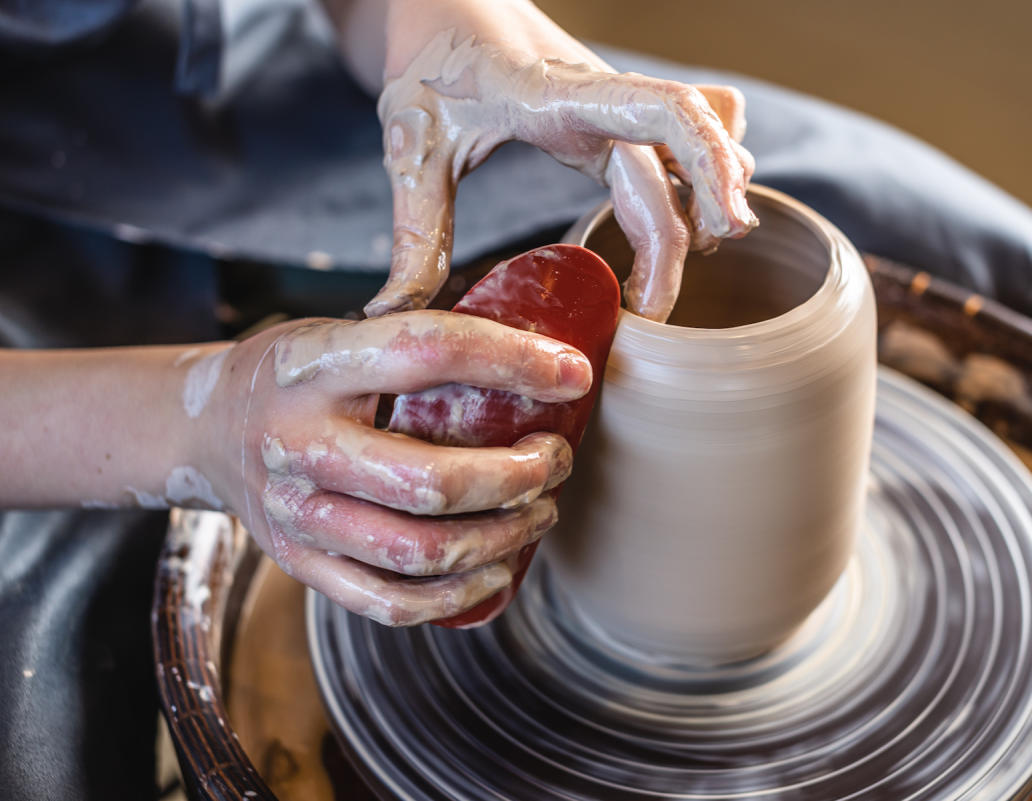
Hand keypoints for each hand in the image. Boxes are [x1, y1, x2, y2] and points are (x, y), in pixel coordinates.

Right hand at [200, 311, 591, 624]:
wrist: (202, 431)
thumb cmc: (294, 376)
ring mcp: (298, 516)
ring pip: (422, 553)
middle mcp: (300, 445)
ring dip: (504, 536)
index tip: (572, 372)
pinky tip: (497, 569)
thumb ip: (414, 333)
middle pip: (433, 482)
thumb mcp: (336, 330)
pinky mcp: (302, 565)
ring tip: (541, 508)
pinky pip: (392, 603)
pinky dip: (459, 595)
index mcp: (315, 366)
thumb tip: (532, 340)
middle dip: (519, 475)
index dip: (512, 361)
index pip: (426, 353)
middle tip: (556, 459)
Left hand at [365, 0, 757, 321]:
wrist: (442, 0)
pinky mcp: (614, 114)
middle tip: (652, 314)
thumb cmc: (428, 57)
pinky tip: (688, 215)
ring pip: (693, 145)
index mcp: (561, 96)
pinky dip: (700, 171)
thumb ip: (416, 233)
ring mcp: (614, 103)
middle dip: (685, 239)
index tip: (721, 234)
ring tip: (687, 260)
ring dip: (703, 199)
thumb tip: (397, 317)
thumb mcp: (411, 143)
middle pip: (678, 164)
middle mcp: (603, 97)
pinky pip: (683, 135)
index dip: (709, 168)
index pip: (667, 111)